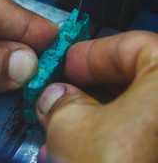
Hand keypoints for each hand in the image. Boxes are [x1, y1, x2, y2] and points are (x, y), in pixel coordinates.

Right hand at [36, 31, 157, 162]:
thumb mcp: (70, 125)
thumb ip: (60, 101)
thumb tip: (56, 98)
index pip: (131, 45)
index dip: (90, 54)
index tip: (66, 65)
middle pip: (131, 82)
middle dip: (87, 92)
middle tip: (60, 99)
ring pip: (134, 114)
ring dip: (94, 121)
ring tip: (62, 133)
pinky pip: (139, 137)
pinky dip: (111, 141)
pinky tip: (80, 151)